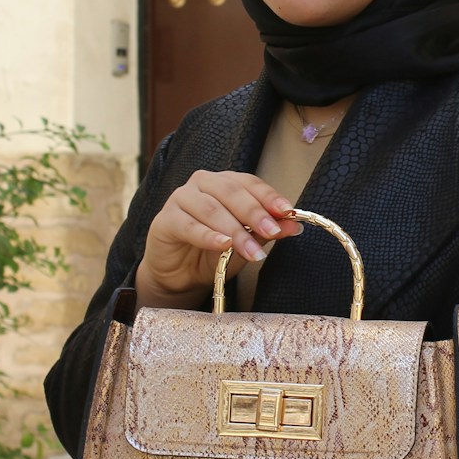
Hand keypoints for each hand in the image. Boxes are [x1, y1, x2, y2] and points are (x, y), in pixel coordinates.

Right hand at [135, 171, 301, 308]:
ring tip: (251, 249)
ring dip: (234, 230)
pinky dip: (207, 235)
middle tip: (272, 232)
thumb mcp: (245, 243)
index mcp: (225, 183)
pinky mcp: (165, 219)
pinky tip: (222, 245)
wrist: (180, 275)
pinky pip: (188, 225)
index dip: (269, 196)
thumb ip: (266, 232)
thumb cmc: (213, 253)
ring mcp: (181, 198)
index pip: (249, 183)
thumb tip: (294, 225)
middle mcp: (203, 184)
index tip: (287, 212)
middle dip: (254, 213)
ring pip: (211, 208)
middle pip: (231, 192)